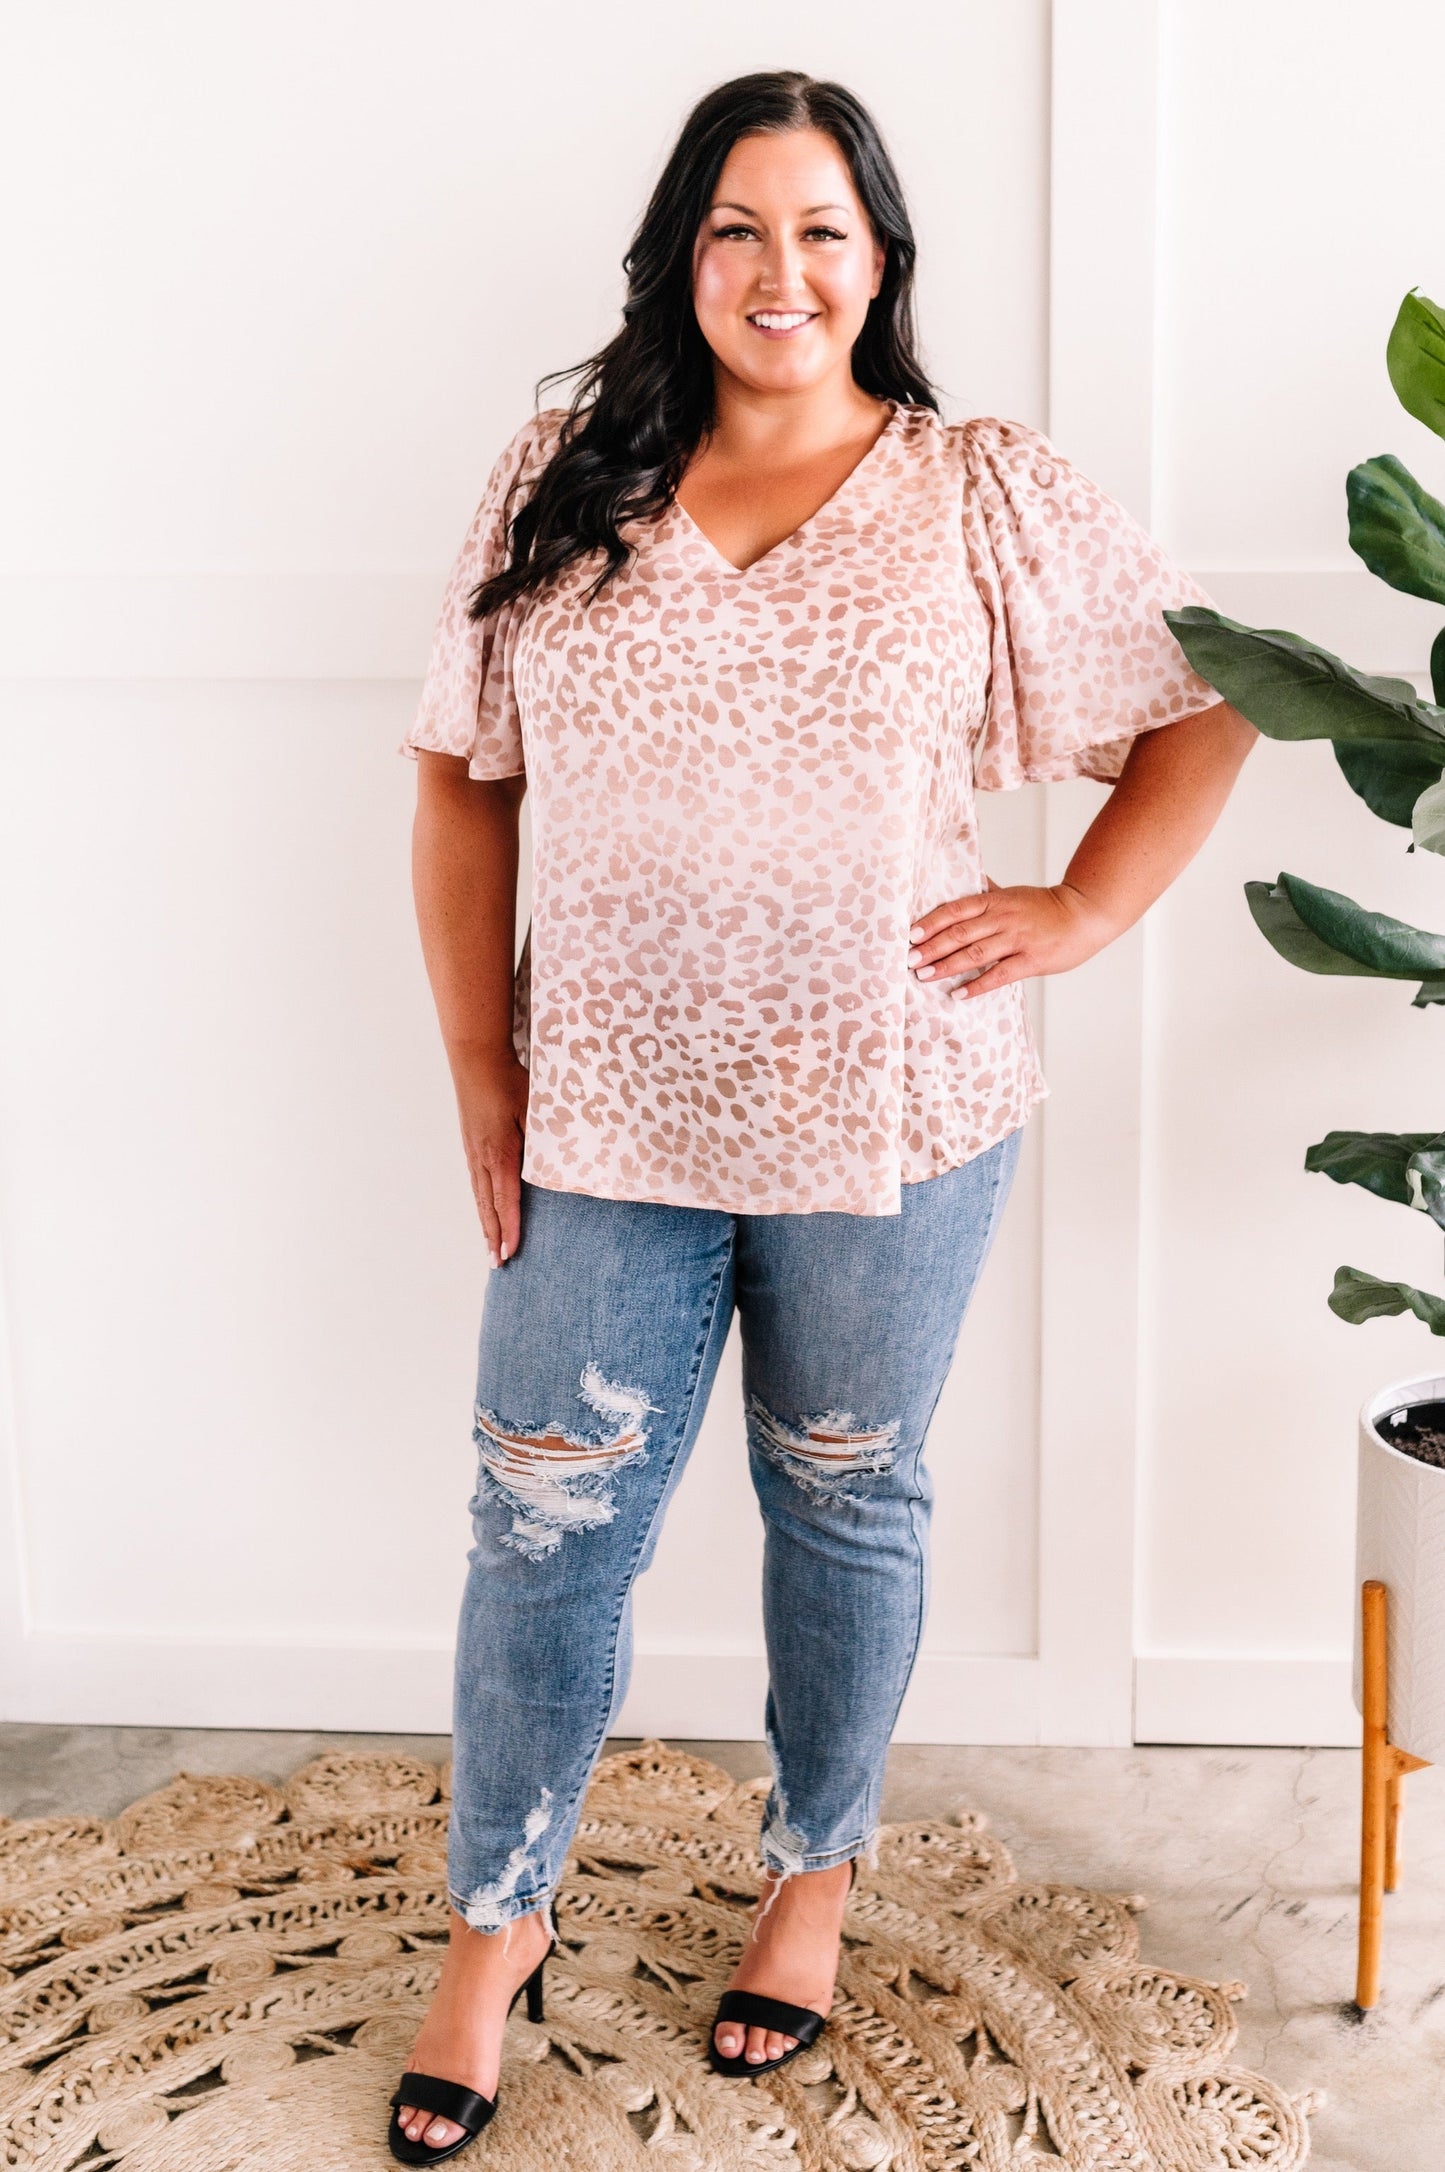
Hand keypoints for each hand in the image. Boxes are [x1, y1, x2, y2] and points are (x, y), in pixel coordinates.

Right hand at [450, 1043, 528, 1266]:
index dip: (509, 1229)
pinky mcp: (470, 1144)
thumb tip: (553, 1167)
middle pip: (488, 1206)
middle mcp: (482, 1158)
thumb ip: (542, 1140)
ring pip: (479, 1197)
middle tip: (497, 1264)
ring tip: (489, 1246)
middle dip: (494, 1236)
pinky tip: (483, 1210)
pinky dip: (480, 1204)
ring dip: (485, 1224)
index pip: (506, 1200)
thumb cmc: (508, 1081)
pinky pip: (475, 1183)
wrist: (475, 1059)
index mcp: (500, 1153)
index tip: (510, 1253)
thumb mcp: (533, 1109)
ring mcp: (472, 1152)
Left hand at [906, 879, 1119, 999]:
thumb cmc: (1046, 907)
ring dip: (946, 966)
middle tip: (909, 961)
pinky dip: (978, 985)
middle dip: (931, 948)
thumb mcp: (1014, 894)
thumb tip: (966, 881)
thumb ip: (988, 893)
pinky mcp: (1032, 960)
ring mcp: (1017, 939)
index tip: (910, 935)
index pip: (955, 910)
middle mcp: (1002, 918)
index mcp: (995, 901)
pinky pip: (1000, 974)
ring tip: (924, 977)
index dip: (931, 922)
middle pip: (959, 933)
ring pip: (975, 953)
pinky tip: (959, 994)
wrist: (1085, 914)